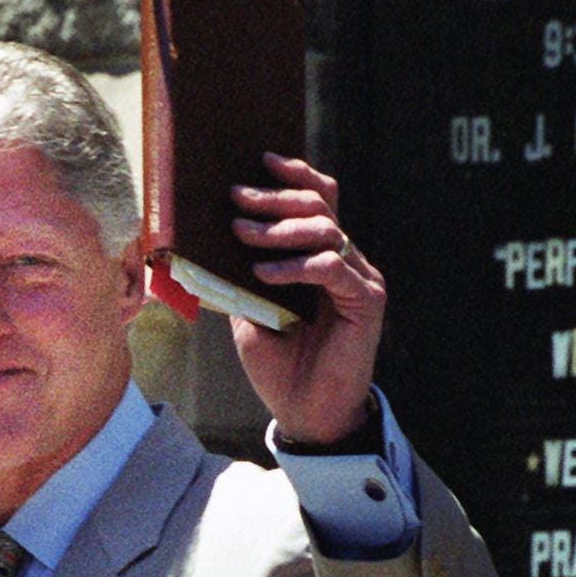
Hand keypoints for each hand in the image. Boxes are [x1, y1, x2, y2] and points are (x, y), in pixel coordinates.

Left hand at [229, 153, 385, 445]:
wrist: (304, 415)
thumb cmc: (279, 368)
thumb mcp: (249, 314)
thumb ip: (240, 278)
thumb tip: (210, 241)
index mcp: (320, 259)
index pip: (319, 200)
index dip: (295, 176)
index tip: (260, 161)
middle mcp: (345, 262)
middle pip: (320, 206)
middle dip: (275, 197)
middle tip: (237, 197)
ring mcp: (358, 279)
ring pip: (326, 229)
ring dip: (279, 228)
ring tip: (242, 234)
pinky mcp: (366, 302)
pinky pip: (331, 265)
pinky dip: (296, 264)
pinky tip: (265, 274)